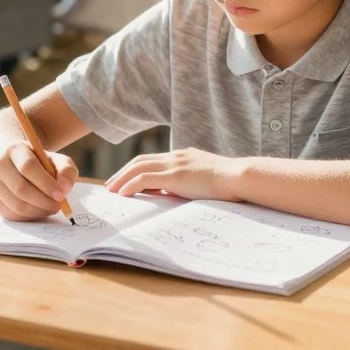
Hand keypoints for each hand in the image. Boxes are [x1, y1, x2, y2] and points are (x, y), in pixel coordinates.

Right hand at [0, 141, 77, 220]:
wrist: (16, 165)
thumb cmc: (41, 164)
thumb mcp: (57, 160)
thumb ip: (66, 171)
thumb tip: (64, 189)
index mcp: (15, 150)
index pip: (28, 167)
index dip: (46, 183)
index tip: (61, 195)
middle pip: (20, 189)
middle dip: (44, 201)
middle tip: (59, 205)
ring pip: (16, 205)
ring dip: (38, 211)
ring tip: (51, 208)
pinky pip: (12, 215)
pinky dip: (29, 217)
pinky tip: (39, 210)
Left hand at [105, 148, 244, 201]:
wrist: (239, 177)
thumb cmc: (227, 183)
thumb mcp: (203, 179)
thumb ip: (187, 182)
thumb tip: (172, 192)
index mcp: (182, 156)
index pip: (152, 160)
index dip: (135, 169)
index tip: (124, 179)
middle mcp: (175, 156)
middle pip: (140, 161)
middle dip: (123, 172)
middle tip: (110, 184)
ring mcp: (174, 164)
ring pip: (138, 168)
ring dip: (121, 179)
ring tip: (110, 190)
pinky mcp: (175, 176)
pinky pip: (145, 179)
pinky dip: (130, 185)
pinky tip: (122, 193)